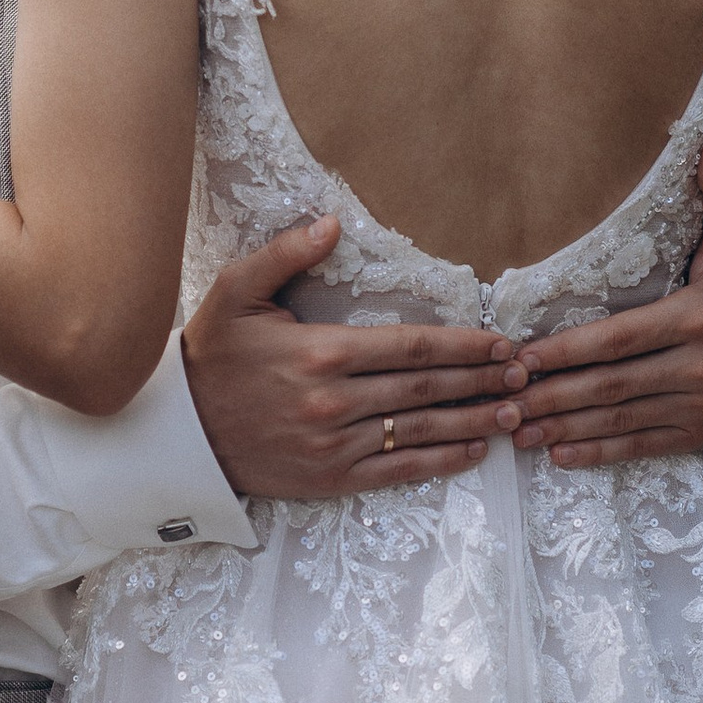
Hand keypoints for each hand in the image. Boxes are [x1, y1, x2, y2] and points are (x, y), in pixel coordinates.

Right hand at [182, 219, 528, 496]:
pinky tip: (471, 452)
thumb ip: (284, 255)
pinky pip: (397, 469)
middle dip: (480, 380)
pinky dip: (439, 461)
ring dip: (472, 421)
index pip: (410, 347)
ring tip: (512, 412)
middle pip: (425, 389)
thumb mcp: (234, 292)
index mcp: (320, 351)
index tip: (500, 342)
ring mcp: (334, 444)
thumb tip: (332, 224)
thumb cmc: (210, 357)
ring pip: (419, 431)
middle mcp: (333, 400)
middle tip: (524, 374)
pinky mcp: (330, 478)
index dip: (462, 345)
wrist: (178, 436)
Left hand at [512, 145, 702, 468]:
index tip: (520, 357)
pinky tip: (557, 453)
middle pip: (611, 385)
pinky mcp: (698, 434)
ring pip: (620, 420)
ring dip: (563, 428)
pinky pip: (640, 446)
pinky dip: (597, 453)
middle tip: (501, 400)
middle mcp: (700, 367)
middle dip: (552, 395)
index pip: (619, 338)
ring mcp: (700, 406)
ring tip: (517, 428)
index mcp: (699, 317)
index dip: (567, 351)